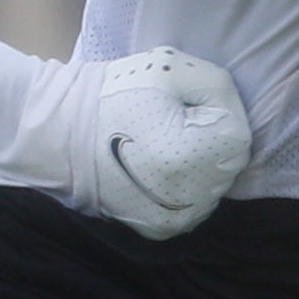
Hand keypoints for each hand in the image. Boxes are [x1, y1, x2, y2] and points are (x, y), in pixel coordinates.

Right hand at [60, 47, 253, 238]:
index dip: (216, 110)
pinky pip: (193, 204)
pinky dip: (186, 185)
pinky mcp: (162, 229)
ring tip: (165, 144)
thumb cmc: (114, 95)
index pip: (238, 132)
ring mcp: (176, 219)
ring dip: (202, 164)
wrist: (60, 134)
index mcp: (194, 157)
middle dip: (210, 138)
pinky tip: (161, 167)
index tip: (185, 102)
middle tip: (172, 120)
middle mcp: (191, 198)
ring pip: (214, 185)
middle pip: (229, 162)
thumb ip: (217, 85)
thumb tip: (232, 109)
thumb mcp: (170, 69)